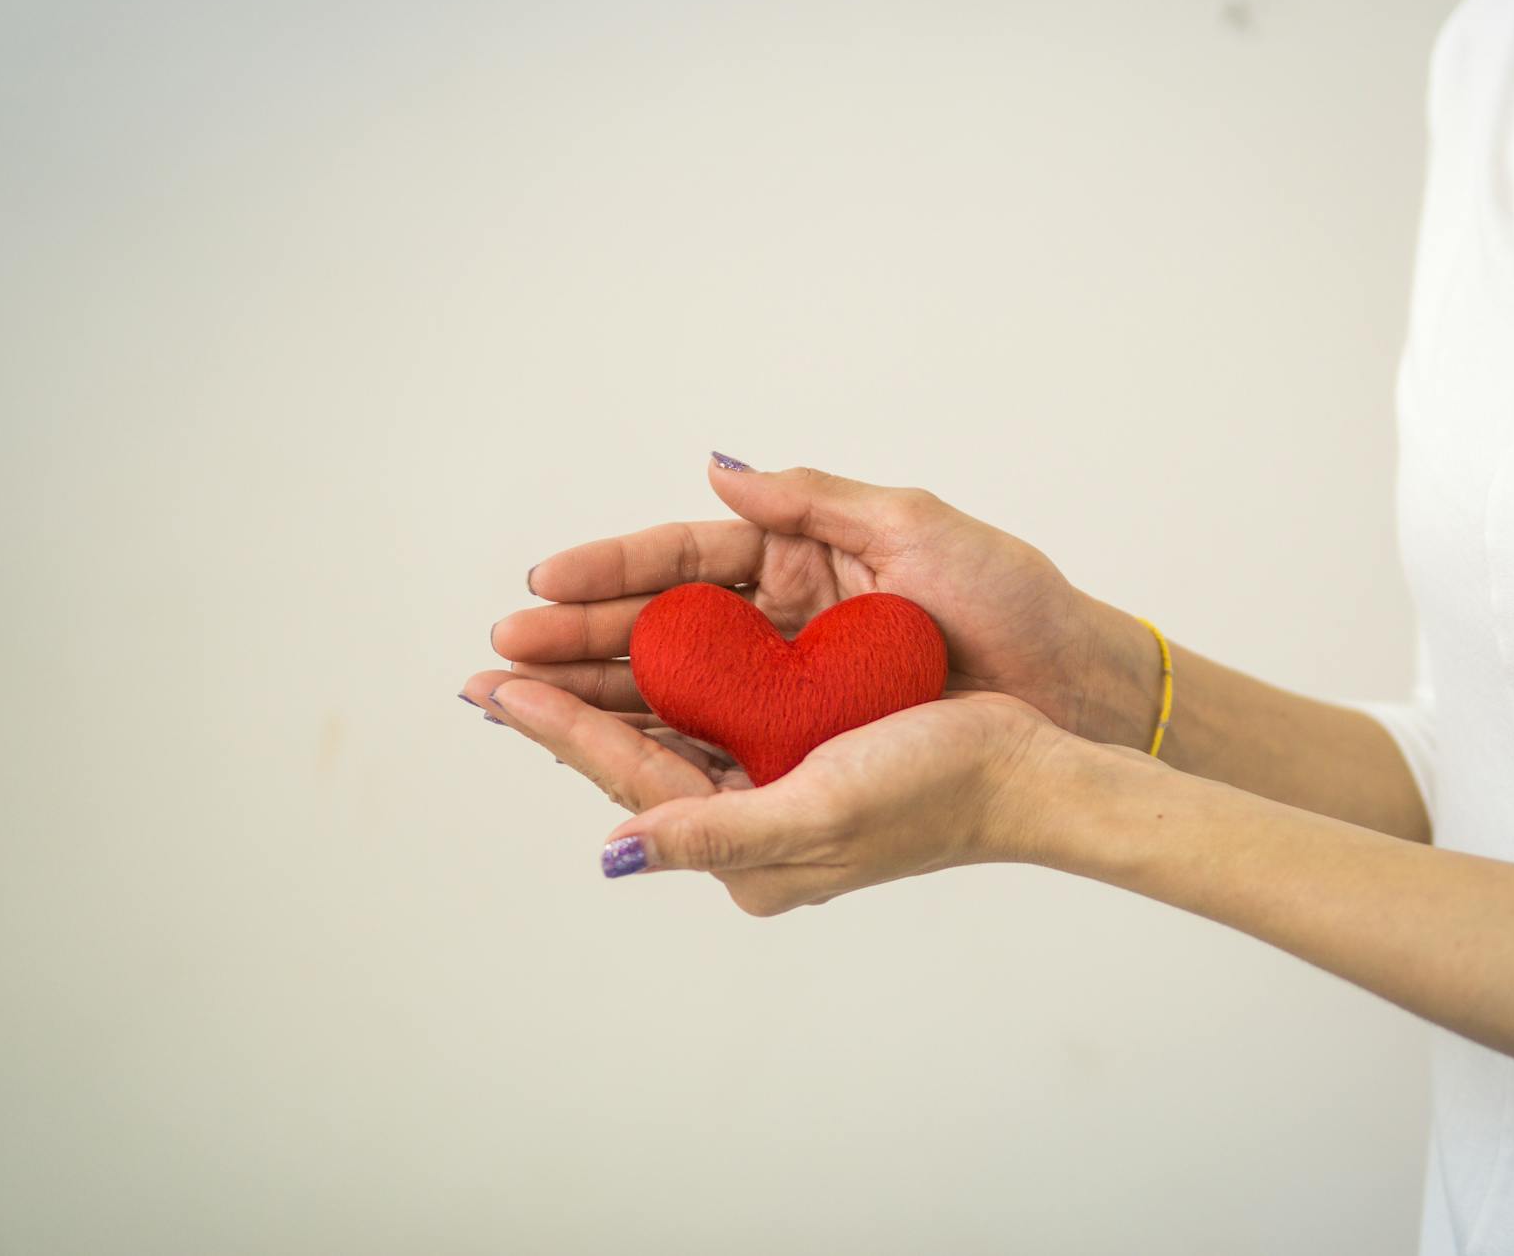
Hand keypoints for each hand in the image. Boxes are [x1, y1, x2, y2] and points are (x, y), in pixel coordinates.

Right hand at [472, 456, 1158, 751]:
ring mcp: (795, 681)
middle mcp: (787, 618)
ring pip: (677, 686)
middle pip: (662, 625)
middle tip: (503, 653)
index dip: (611, 568)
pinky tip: (604, 751)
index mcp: (805, 553)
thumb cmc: (1013, 600)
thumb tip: (719, 465)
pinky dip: (661, 742)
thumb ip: (815, 498)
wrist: (1076, 688)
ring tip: (523, 703)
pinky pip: (721, 737)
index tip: (542, 583)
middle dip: (579, 638)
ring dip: (600, 694)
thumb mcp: (920, 527)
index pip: (685, 555)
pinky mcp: (813, 737)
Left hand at [482, 679, 1071, 914]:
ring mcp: (779, 781)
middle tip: (488, 677)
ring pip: (668, 731)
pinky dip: (666, 684)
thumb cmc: (933, 792)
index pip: (633, 782)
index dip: (562, 733)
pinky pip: (717, 711)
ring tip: (536, 667)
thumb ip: (713, 834)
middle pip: (638, 758)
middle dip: (564, 715)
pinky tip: (634, 660)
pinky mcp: (806, 745)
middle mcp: (752, 820)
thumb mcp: (815, 815)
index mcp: (747, 851)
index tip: (498, 690)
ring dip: (602, 695)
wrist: (1025, 767)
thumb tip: (616, 853)